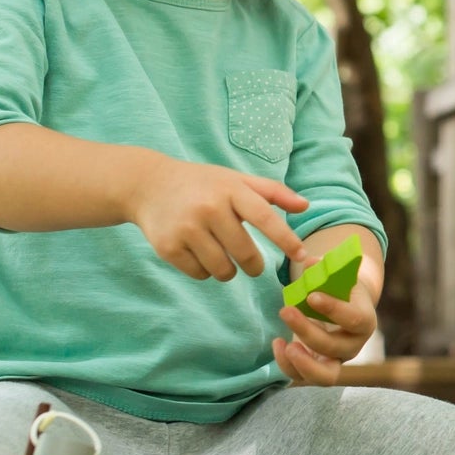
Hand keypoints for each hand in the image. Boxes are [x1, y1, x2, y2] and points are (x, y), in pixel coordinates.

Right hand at [123, 155, 306, 280]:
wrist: (148, 185)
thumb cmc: (202, 184)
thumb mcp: (236, 180)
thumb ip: (272, 192)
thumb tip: (306, 206)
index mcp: (230, 190)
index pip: (265, 218)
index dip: (286, 239)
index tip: (301, 255)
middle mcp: (209, 208)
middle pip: (245, 254)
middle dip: (254, 265)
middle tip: (252, 263)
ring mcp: (186, 229)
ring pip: (223, 270)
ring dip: (228, 270)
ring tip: (220, 254)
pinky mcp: (168, 247)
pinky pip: (200, 274)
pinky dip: (204, 271)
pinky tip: (198, 253)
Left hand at [272, 253, 380, 383]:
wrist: (340, 307)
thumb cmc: (338, 288)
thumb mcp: (336, 276)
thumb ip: (324, 270)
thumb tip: (309, 263)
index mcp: (365, 320)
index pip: (355, 320)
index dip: (334, 309)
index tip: (311, 296)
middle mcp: (353, 346)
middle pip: (334, 348)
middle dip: (307, 331)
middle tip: (285, 311)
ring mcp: (335, 361)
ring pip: (324, 376)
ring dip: (302, 362)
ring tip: (284, 344)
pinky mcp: (317, 369)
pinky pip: (302, 377)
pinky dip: (286, 365)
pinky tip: (277, 343)